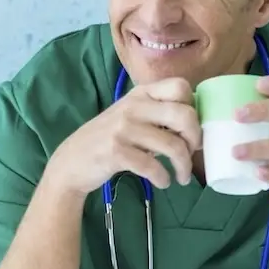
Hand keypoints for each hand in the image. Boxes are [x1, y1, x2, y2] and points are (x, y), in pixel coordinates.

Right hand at [38, 77, 202, 198]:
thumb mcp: (131, 116)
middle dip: (195, 139)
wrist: (72, 162)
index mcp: (141, 93)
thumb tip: (195, 124)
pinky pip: (153, 166)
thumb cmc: (108, 139)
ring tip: (181, 177)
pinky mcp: (116, 152)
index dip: (194, 107)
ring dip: (183, 166)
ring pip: (173, 145)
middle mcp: (133, 106)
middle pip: (184, 115)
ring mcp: (124, 128)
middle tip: (192, 154)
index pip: (181, 86)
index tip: (190, 128)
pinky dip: (163, 178)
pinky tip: (163, 182)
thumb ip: (157, 114)